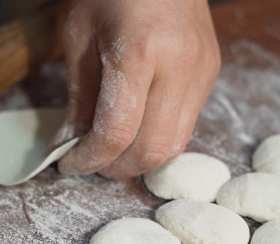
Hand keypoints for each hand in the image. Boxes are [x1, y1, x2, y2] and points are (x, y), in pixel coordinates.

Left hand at [54, 0, 220, 177]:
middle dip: (114, 168)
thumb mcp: (79, 38)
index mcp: (138, 53)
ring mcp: (201, 71)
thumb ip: (78, 97)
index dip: (89, 159)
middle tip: (88, 162)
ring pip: (174, 146)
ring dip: (137, 160)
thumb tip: (69, 144)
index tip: (68, 164)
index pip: (117, 133)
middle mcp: (179, 66)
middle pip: (151, 150)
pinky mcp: (211, 73)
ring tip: (109, 151)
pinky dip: (156, 139)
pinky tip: (133, 129)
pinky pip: (185, 126)